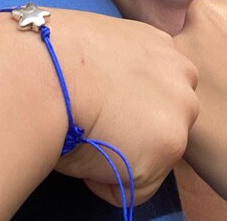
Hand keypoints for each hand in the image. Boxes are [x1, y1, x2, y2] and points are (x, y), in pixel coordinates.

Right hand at [51, 10, 198, 205]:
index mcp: (161, 45)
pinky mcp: (167, 147)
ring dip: (124, 153)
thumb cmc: (53, 54)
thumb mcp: (99, 42)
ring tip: (88, 134)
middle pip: (165, 117)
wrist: (45, 68)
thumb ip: (119, 62)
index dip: (125, 101)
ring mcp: (180, 111)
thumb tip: (106, 86)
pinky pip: (136, 185)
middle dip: (133, 128)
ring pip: (155, 153)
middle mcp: (182, 73)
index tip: (99, 100)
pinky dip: (108, 181)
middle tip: (94, 120)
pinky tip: (84, 153)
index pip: (157, 86)